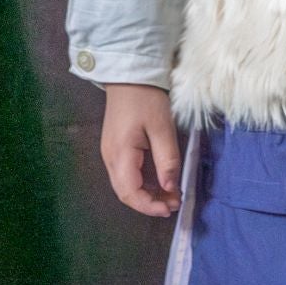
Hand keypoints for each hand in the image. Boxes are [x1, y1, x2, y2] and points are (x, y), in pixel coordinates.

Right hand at [102, 84, 182, 216]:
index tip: (171, 208)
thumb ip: (167, 160)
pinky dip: (144, 183)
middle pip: (126, 193)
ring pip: (126, 185)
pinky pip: (127, 175)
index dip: (149, 206)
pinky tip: (160, 182)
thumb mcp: (163, 129)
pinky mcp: (115, 149)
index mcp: (120, 154)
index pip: (130, 192)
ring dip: (148, 194)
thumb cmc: (146, 99)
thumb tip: (170, 188)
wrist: (129, 76)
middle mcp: (110, 158)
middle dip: (150, 203)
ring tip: (171, 194)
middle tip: (175, 202)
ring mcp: (110, 153)